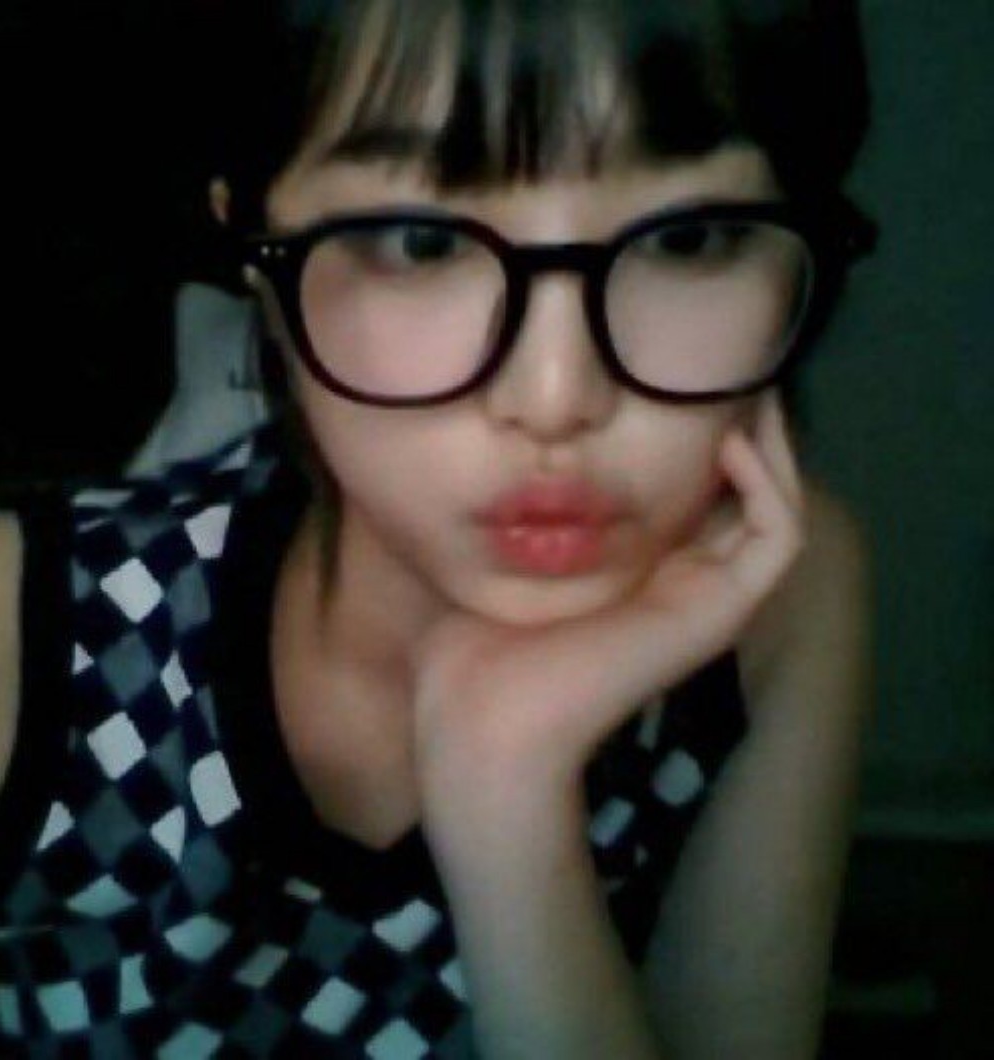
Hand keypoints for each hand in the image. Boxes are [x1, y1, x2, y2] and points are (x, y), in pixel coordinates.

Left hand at [412, 394, 805, 817]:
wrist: (481, 722)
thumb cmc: (475, 650)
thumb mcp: (497, 556)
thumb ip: (513, 511)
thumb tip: (492, 453)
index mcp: (635, 574)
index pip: (693, 495)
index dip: (697, 438)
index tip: (676, 378)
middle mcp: (680, 581)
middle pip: (741, 494)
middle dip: (741, 429)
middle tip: (726, 369)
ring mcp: (705, 599)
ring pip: (774, 509)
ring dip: (770, 447)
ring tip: (745, 392)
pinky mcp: (719, 611)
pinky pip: (777, 538)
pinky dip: (768, 486)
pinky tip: (732, 443)